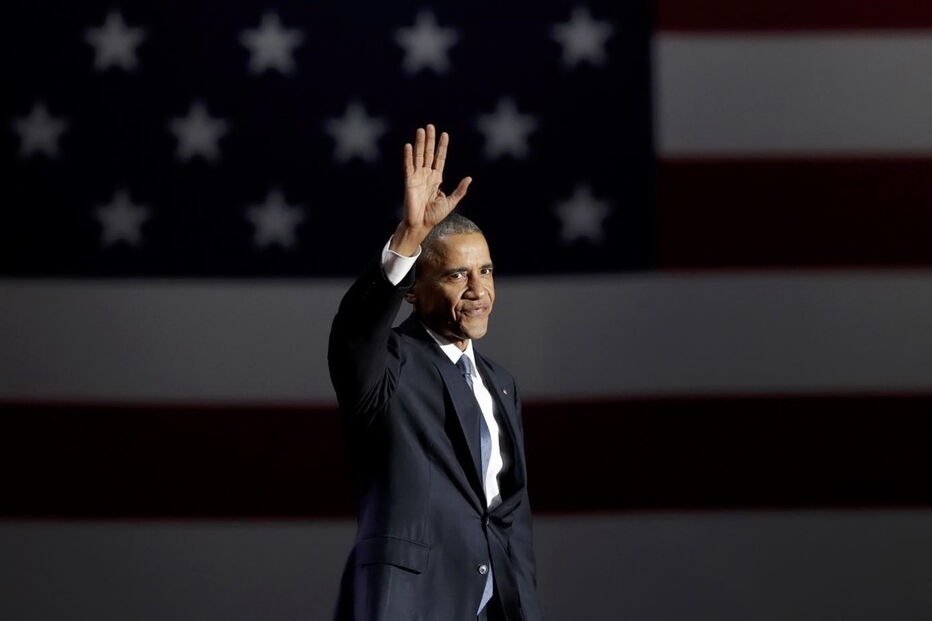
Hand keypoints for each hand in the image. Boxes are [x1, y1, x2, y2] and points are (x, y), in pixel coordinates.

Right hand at [391, 124, 471, 255]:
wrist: (422, 224)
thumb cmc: (434, 215)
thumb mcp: (451, 202)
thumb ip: (460, 190)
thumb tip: (469, 178)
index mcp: (436, 179)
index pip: (439, 158)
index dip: (442, 147)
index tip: (444, 134)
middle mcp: (426, 175)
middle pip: (428, 153)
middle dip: (430, 140)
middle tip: (430, 126)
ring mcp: (417, 177)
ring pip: (419, 156)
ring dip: (419, 143)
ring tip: (421, 130)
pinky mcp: (409, 181)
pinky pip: (408, 166)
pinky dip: (408, 156)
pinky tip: (408, 145)